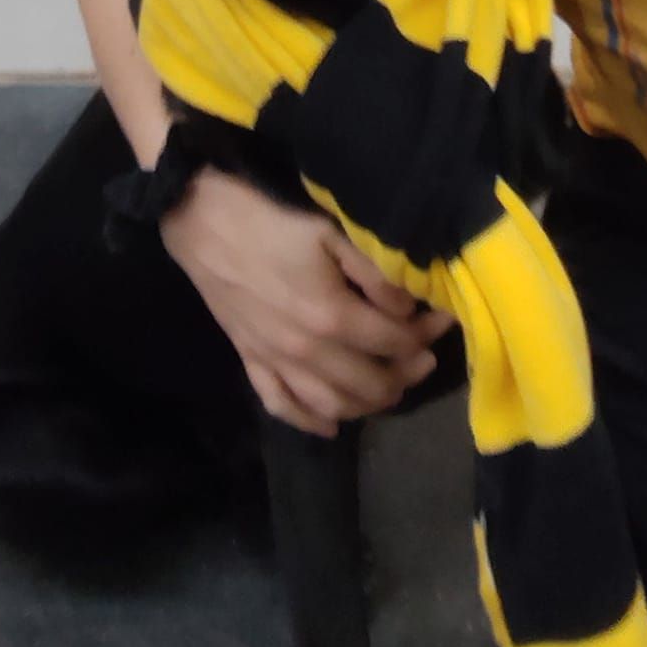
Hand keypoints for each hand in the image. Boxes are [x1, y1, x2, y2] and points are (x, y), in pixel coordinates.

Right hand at [160, 165, 454, 437]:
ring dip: (367, 405)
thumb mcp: (331, 233)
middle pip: (369, 383)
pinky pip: (281, 405)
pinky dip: (308, 421)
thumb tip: (406, 309)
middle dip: (405, 376)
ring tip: (390, 388)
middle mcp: (305, 351)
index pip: (394, 342)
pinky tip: (330, 425)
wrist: (203, 223)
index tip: (443, 322)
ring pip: (331, 405)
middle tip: (424, 360)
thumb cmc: (272, 222)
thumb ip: (374, 274)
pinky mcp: (250, 361)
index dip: (425, 335)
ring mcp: (275, 361)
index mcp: (331, 316)